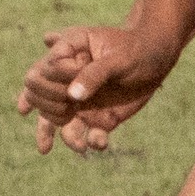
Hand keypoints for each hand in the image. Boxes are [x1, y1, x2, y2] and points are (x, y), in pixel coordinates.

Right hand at [17, 25, 174, 153]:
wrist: (156, 62)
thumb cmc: (136, 49)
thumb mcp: (118, 58)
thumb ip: (94, 74)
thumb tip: (72, 96)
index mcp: (66, 56)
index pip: (42, 71)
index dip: (52, 82)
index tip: (72, 83)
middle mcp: (66, 81)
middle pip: (39, 98)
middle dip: (48, 111)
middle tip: (67, 114)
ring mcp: (78, 101)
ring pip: (55, 122)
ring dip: (64, 136)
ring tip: (80, 146)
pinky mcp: (94, 117)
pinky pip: (85, 134)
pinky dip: (92, 140)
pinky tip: (100, 141)